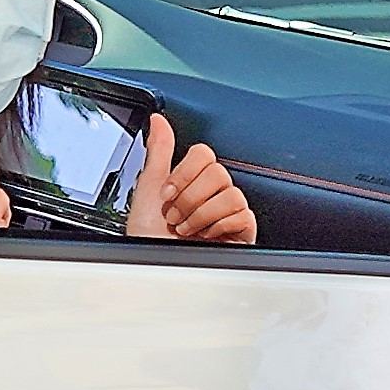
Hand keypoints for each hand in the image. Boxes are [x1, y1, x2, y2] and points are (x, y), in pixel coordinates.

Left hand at [124, 112, 259, 245]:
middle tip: (175, 215)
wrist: (151, 270)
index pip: (204, 154)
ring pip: (230, 191)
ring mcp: (228, 214)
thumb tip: (158, 120)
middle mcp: (212, 196)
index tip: (166, 194)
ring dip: (200, 213)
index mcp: (192, 183)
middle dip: (189, 196)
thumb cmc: (147, 238)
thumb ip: (159, 151)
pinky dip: (218, 225)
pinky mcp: (242, 232)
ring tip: (186, 230)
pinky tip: (205, 237)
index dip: (183, 173)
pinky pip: (242, 213)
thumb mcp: (148, 188)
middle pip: (217, 171)